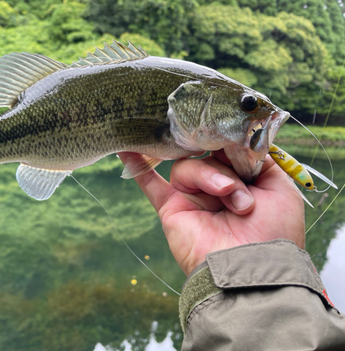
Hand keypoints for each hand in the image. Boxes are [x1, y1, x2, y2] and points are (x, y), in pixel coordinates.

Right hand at [118, 150, 305, 275]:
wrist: (252, 268)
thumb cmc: (273, 232)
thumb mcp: (280, 188)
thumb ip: (261, 159)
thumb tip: (235, 139)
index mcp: (242, 181)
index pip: (227, 148)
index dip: (230, 141)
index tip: (236, 137)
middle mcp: (216, 186)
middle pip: (207, 154)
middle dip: (225, 164)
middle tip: (237, 181)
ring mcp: (192, 196)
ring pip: (189, 166)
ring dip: (211, 177)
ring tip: (230, 197)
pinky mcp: (172, 207)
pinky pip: (150, 184)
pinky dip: (138, 166)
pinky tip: (126, 149)